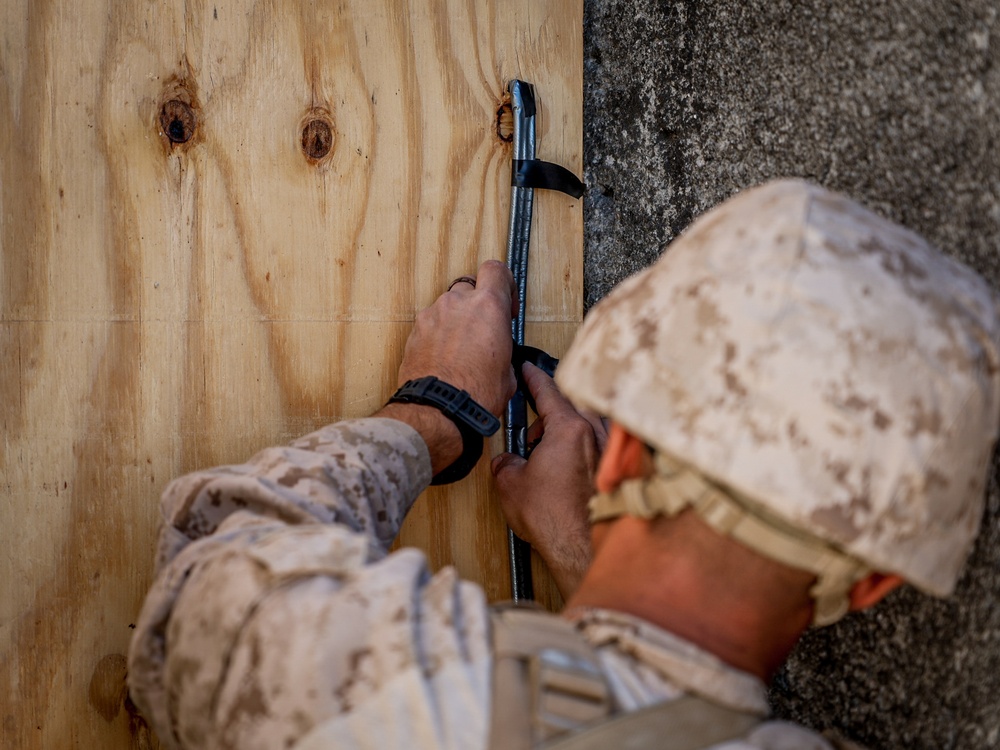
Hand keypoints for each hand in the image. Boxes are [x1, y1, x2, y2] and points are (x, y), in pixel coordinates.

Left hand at [380, 261, 516, 476]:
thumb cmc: (475, 394)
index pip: (496, 269)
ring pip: (448, 306)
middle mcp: (458, 302)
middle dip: (477, 305)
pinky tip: (444, 359)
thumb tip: (500, 358)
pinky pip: (431, 324)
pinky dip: (438, 335)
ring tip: (461, 352)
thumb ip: (503, 350)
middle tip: (483, 331)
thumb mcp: (508, 373)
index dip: (504, 283)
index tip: (506, 304)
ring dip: (456, 321)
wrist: (438, 411)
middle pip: (470, 287)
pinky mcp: (415, 330)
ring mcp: (433, 314)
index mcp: (488, 307)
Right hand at [491, 363, 608, 598]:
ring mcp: (611, 453)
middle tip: (532, 431)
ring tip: (546, 458)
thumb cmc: (554, 519)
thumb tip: (507, 463)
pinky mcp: (618, 472)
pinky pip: (599, 447)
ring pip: (588, 426)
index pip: (549, 392)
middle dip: (550, 413)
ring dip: (567, 434)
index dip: (534, 378)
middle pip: (572, 406)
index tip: (528, 369)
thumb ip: (506, 463)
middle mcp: (596, 434)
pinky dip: (582, 452)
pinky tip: (568, 472)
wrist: (583, 548)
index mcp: (570, 429)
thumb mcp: (510, 484)